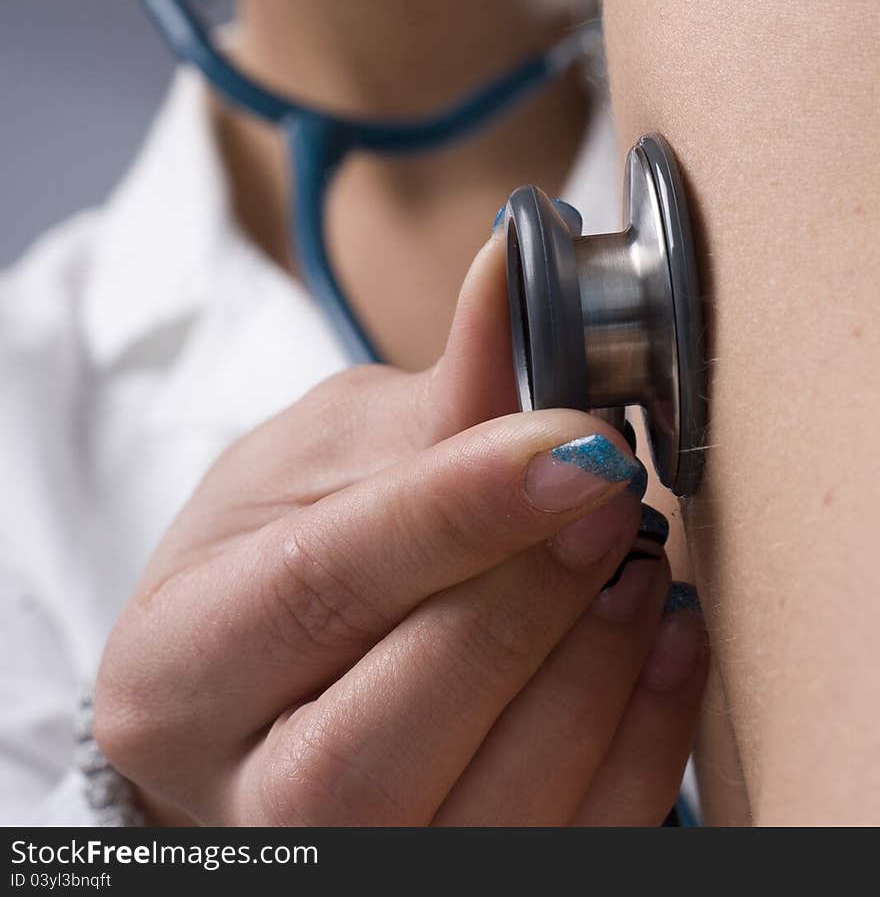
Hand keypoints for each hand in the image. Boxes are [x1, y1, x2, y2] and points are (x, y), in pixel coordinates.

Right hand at [94, 233, 707, 824]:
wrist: (277, 670)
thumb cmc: (281, 548)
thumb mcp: (328, 453)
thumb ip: (437, 391)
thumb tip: (520, 263)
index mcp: (178, 666)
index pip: (318, 590)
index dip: (457, 512)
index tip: (577, 437)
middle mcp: (248, 798)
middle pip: (390, 731)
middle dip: (526, 601)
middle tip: (616, 489)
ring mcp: (353, 863)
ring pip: (488, 816)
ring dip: (596, 672)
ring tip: (638, 557)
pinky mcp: (451, 878)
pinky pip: (572, 846)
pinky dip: (642, 741)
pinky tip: (664, 637)